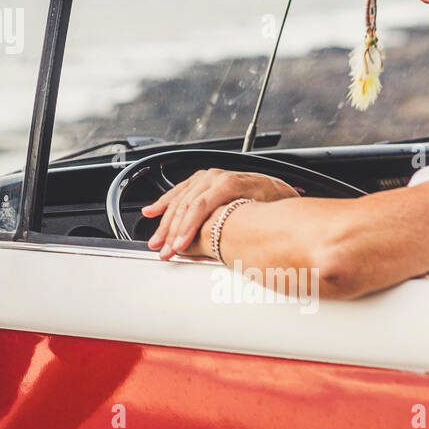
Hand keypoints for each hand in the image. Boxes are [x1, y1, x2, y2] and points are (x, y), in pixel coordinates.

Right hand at [143, 169, 298, 259]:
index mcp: (229, 183)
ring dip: (165, 223)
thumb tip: (243, 243)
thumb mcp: (268, 210)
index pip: (200, 206)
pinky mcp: (202, 182)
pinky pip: (178, 192)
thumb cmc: (274, 202)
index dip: (187, 228)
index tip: (180, 247)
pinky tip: (151, 212)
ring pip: (179, 201)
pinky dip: (164, 204)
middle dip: (172, 232)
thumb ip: (250, 221)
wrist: (277, 190)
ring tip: (157, 241)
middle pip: (185, 206)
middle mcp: (215, 177)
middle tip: (165, 251)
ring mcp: (207, 178)